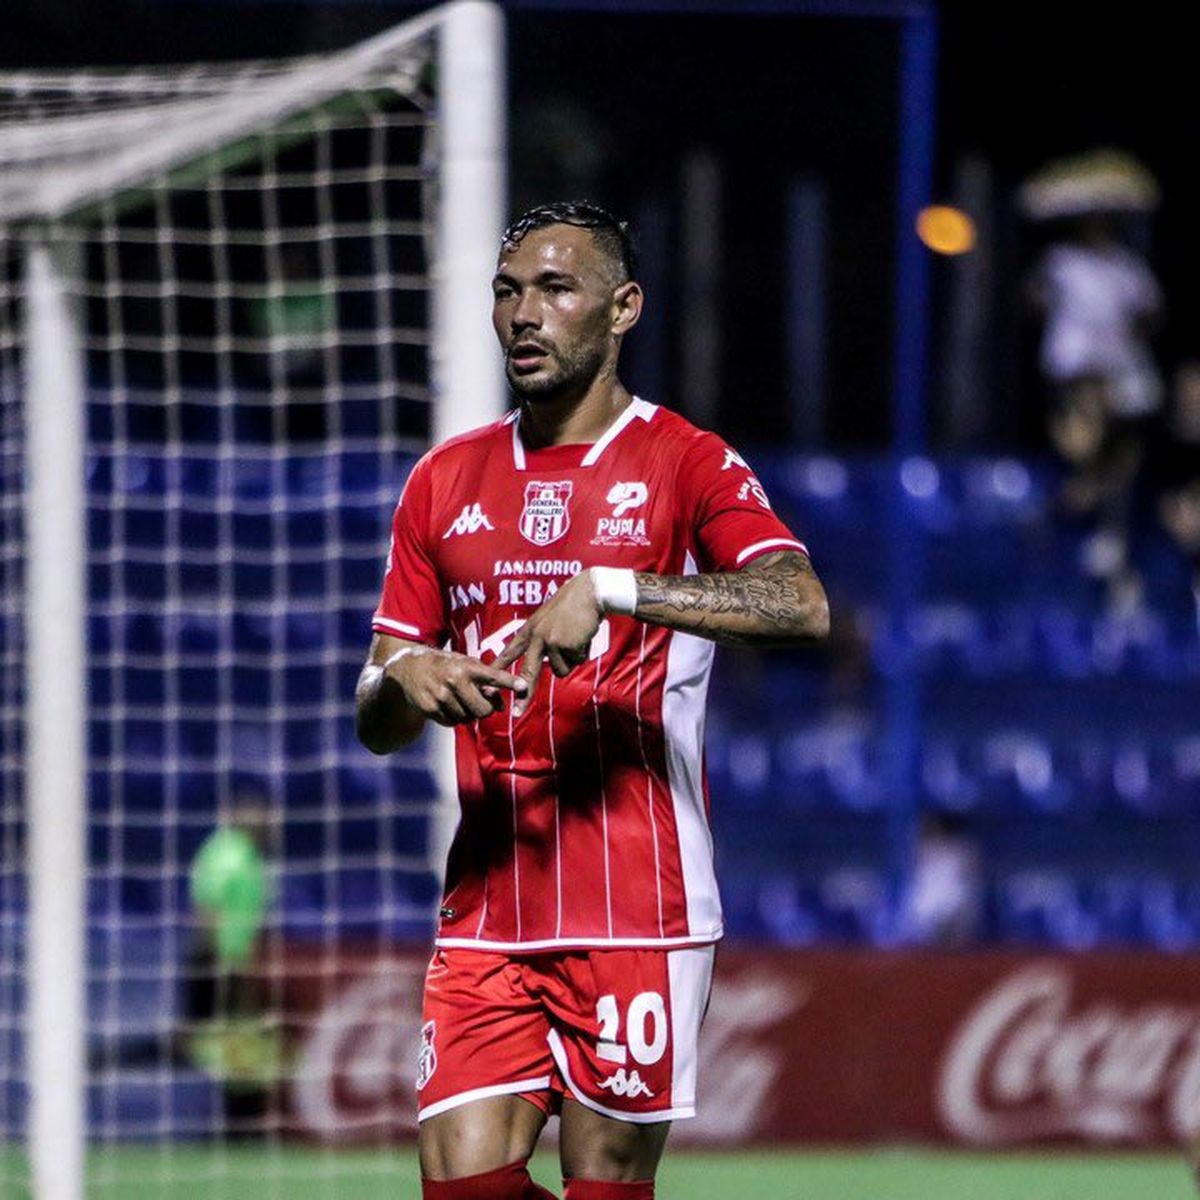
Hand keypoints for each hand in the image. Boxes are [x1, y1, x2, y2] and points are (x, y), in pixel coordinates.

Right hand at [385, 645, 527, 726]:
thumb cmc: (444, 665)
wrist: (408, 668)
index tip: (523, 686)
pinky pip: (452, 723)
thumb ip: (483, 681)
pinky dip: (454, 718)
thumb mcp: (463, 663)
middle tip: (482, 702)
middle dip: (486, 709)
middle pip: (483, 710)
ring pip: (468, 719)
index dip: (510, 682)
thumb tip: (501, 705)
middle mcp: (454, 681)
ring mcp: (441, 696)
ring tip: (461, 701)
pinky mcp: (430, 709)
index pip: (493, 676)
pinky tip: (449, 705)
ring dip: (469, 714)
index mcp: (465, 667)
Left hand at [494, 572, 602, 714]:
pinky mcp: (564, 645)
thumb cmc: (573, 607)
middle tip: (516, 713)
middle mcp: (536, 638)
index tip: (487, 685)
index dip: (498, 669)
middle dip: (523, 695)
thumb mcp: (551, 621)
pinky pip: (575, 662)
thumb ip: (545, 641)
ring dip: (572, 660)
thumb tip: (551, 667)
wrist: (589, 593)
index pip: (510, 652)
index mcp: (530, 630)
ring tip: (576, 639)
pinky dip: (582, 653)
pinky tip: (583, 637)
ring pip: (561, 670)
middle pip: (527, 673)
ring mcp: (549, 642)